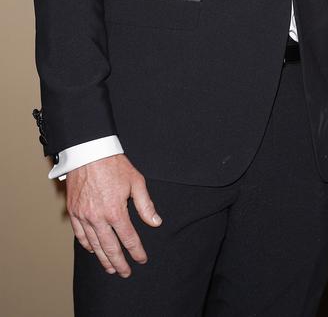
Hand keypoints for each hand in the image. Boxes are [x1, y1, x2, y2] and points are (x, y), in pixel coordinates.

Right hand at [66, 154, 161, 277]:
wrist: (89, 152)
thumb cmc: (114, 165)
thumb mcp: (136, 181)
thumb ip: (146, 205)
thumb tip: (155, 222)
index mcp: (116, 211)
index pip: (128, 238)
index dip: (136, 251)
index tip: (141, 259)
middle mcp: (98, 217)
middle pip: (110, 247)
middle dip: (119, 263)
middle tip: (125, 272)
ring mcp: (84, 216)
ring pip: (94, 245)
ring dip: (103, 258)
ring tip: (110, 268)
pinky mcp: (74, 211)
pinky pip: (79, 234)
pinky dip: (86, 245)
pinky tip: (93, 250)